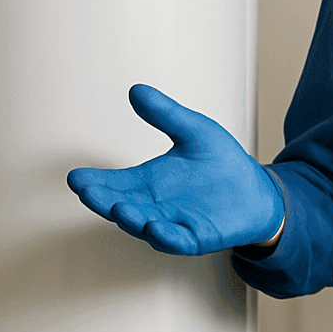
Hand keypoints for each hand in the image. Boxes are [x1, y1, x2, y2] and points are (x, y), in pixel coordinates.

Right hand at [67, 84, 282, 255]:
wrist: (256, 191)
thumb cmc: (222, 164)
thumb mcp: (194, 131)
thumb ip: (166, 114)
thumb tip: (137, 90)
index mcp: (148, 182)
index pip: (114, 183)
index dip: (94, 182)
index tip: (75, 177)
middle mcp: (155, 206)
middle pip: (121, 205)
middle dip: (103, 200)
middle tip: (87, 192)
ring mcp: (174, 223)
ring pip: (145, 225)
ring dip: (131, 219)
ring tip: (119, 208)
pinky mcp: (197, 238)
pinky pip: (178, 241)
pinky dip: (166, 237)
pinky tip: (155, 228)